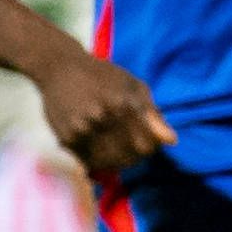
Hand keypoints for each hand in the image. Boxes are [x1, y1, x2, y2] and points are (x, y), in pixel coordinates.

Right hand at [40, 51, 177, 174]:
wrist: (59, 69)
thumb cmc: (103, 75)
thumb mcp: (134, 86)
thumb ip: (153, 114)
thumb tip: (172, 141)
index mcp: (122, 104)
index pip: (146, 146)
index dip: (151, 146)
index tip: (148, 139)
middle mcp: (101, 119)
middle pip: (128, 157)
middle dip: (135, 155)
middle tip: (131, 144)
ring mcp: (82, 130)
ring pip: (108, 163)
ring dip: (116, 160)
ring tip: (115, 145)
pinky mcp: (66, 138)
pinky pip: (90, 161)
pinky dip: (98, 158)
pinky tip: (98, 143)